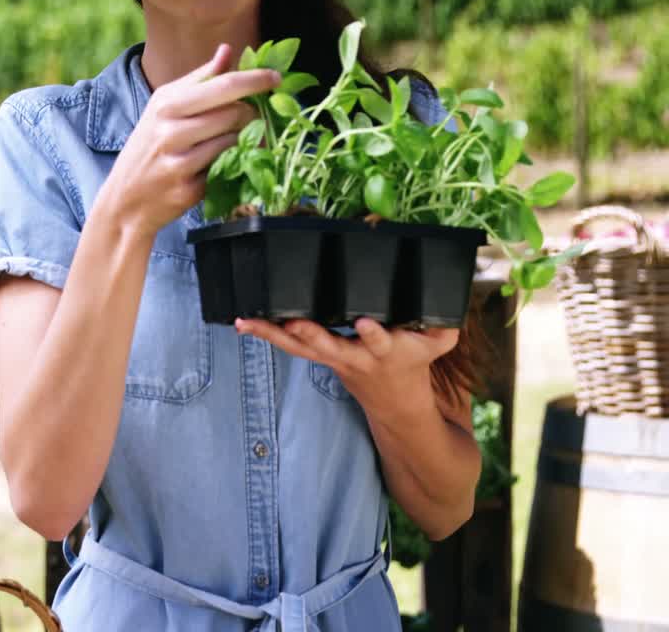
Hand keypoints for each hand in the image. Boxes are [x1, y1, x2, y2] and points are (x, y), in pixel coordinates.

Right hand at [98, 44, 280, 237]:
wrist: (125, 199)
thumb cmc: (147, 146)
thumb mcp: (163, 106)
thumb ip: (198, 79)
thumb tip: (226, 50)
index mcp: (166, 104)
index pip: (223, 84)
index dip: (255, 80)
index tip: (275, 78)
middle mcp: (171, 131)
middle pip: (235, 113)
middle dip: (250, 114)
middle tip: (250, 119)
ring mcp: (180, 163)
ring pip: (235, 141)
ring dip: (243, 140)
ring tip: (232, 141)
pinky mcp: (190, 189)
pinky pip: (228, 168)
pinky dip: (231, 163)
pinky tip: (220, 163)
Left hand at [234, 317, 459, 420]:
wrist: (396, 405)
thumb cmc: (415, 363)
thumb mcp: (438, 344)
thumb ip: (444, 321)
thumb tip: (449, 286)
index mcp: (387, 352)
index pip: (381, 342)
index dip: (375, 334)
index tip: (367, 324)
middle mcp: (355, 358)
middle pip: (329, 347)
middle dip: (312, 335)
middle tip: (293, 323)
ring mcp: (332, 359)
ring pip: (299, 348)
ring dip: (272, 334)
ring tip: (246, 321)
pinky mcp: (317, 357)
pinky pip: (288, 347)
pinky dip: (266, 334)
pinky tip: (242, 322)